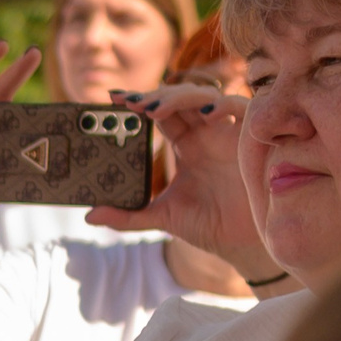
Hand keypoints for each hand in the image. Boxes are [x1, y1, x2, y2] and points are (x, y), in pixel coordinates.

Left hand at [87, 77, 276, 283]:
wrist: (245, 244)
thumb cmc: (210, 225)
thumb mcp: (163, 218)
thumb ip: (128, 216)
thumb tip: (90, 216)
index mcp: (187, 144)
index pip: (160, 112)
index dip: (140, 101)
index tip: (114, 98)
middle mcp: (207, 132)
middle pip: (180, 98)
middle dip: (155, 95)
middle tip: (130, 102)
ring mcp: (229, 132)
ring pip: (205, 96)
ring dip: (181, 97)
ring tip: (155, 109)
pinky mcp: (250, 138)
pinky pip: (241, 109)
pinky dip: (224, 106)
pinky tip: (206, 115)